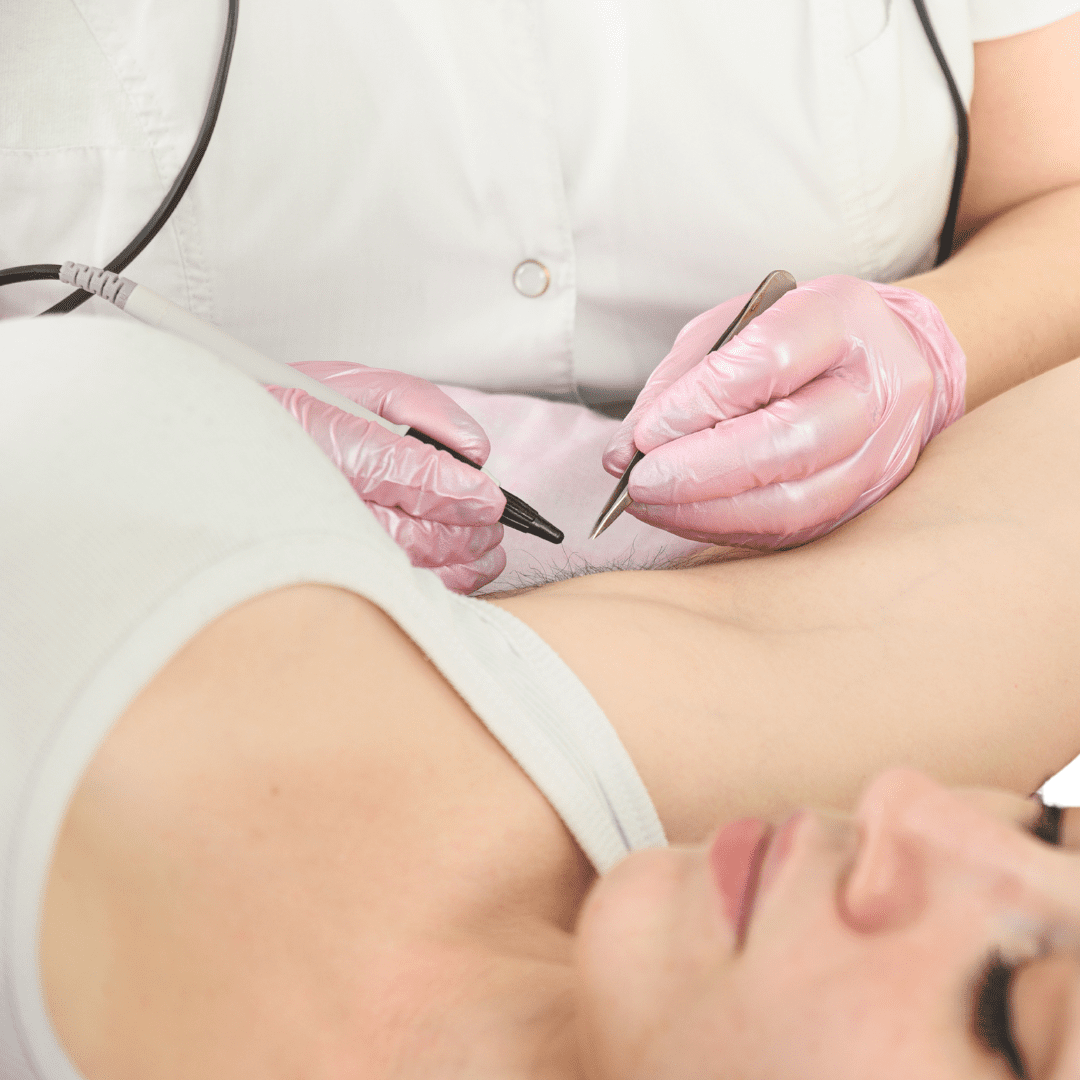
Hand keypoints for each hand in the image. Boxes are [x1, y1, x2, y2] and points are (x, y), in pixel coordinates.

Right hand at [269, 362, 505, 591]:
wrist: (222, 456)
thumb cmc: (286, 414)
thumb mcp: (349, 385)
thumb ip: (419, 405)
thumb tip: (475, 449)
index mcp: (313, 432)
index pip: (396, 470)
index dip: (451, 488)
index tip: (488, 497)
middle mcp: (309, 489)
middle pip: (404, 528)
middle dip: (462, 530)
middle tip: (493, 524)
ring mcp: (310, 535)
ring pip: (395, 564)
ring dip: (453, 561)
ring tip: (484, 551)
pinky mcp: (317, 567)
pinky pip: (381, 586)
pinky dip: (429, 584)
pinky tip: (457, 573)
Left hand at [603, 275, 965, 547]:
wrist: (886, 358)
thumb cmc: (797, 339)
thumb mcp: (731, 329)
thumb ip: (676, 383)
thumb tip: (623, 451)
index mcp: (843, 317)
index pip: (770, 359)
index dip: (701, 402)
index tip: (648, 432)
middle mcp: (877, 385)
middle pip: (791, 440)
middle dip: (701, 470)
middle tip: (641, 481)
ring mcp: (882, 449)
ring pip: (796, 499)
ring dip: (709, 511)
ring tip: (650, 504)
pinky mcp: (868, 497)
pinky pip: (794, 528)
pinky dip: (727, 528)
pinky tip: (684, 518)